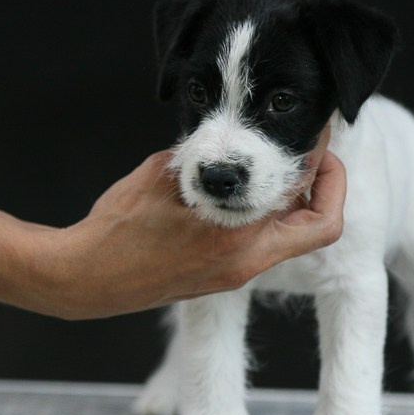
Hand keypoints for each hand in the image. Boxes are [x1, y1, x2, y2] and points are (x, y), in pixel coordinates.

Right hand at [12, 148, 345, 317]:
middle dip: (326, 188)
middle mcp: (246, 262)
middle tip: (311, 154)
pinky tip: (246, 191)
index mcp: (238, 238)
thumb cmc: (117, 229)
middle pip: (320, 228)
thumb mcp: (162, 176)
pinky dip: (269, 216)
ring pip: (294, 238)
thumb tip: (233, 142)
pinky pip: (266, 245)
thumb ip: (208, 159)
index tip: (317, 135)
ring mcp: (236, 274)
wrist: (87, 279)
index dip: (321, 162)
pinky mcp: (223, 277)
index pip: (307, 198)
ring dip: (296, 202)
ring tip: (279, 167)